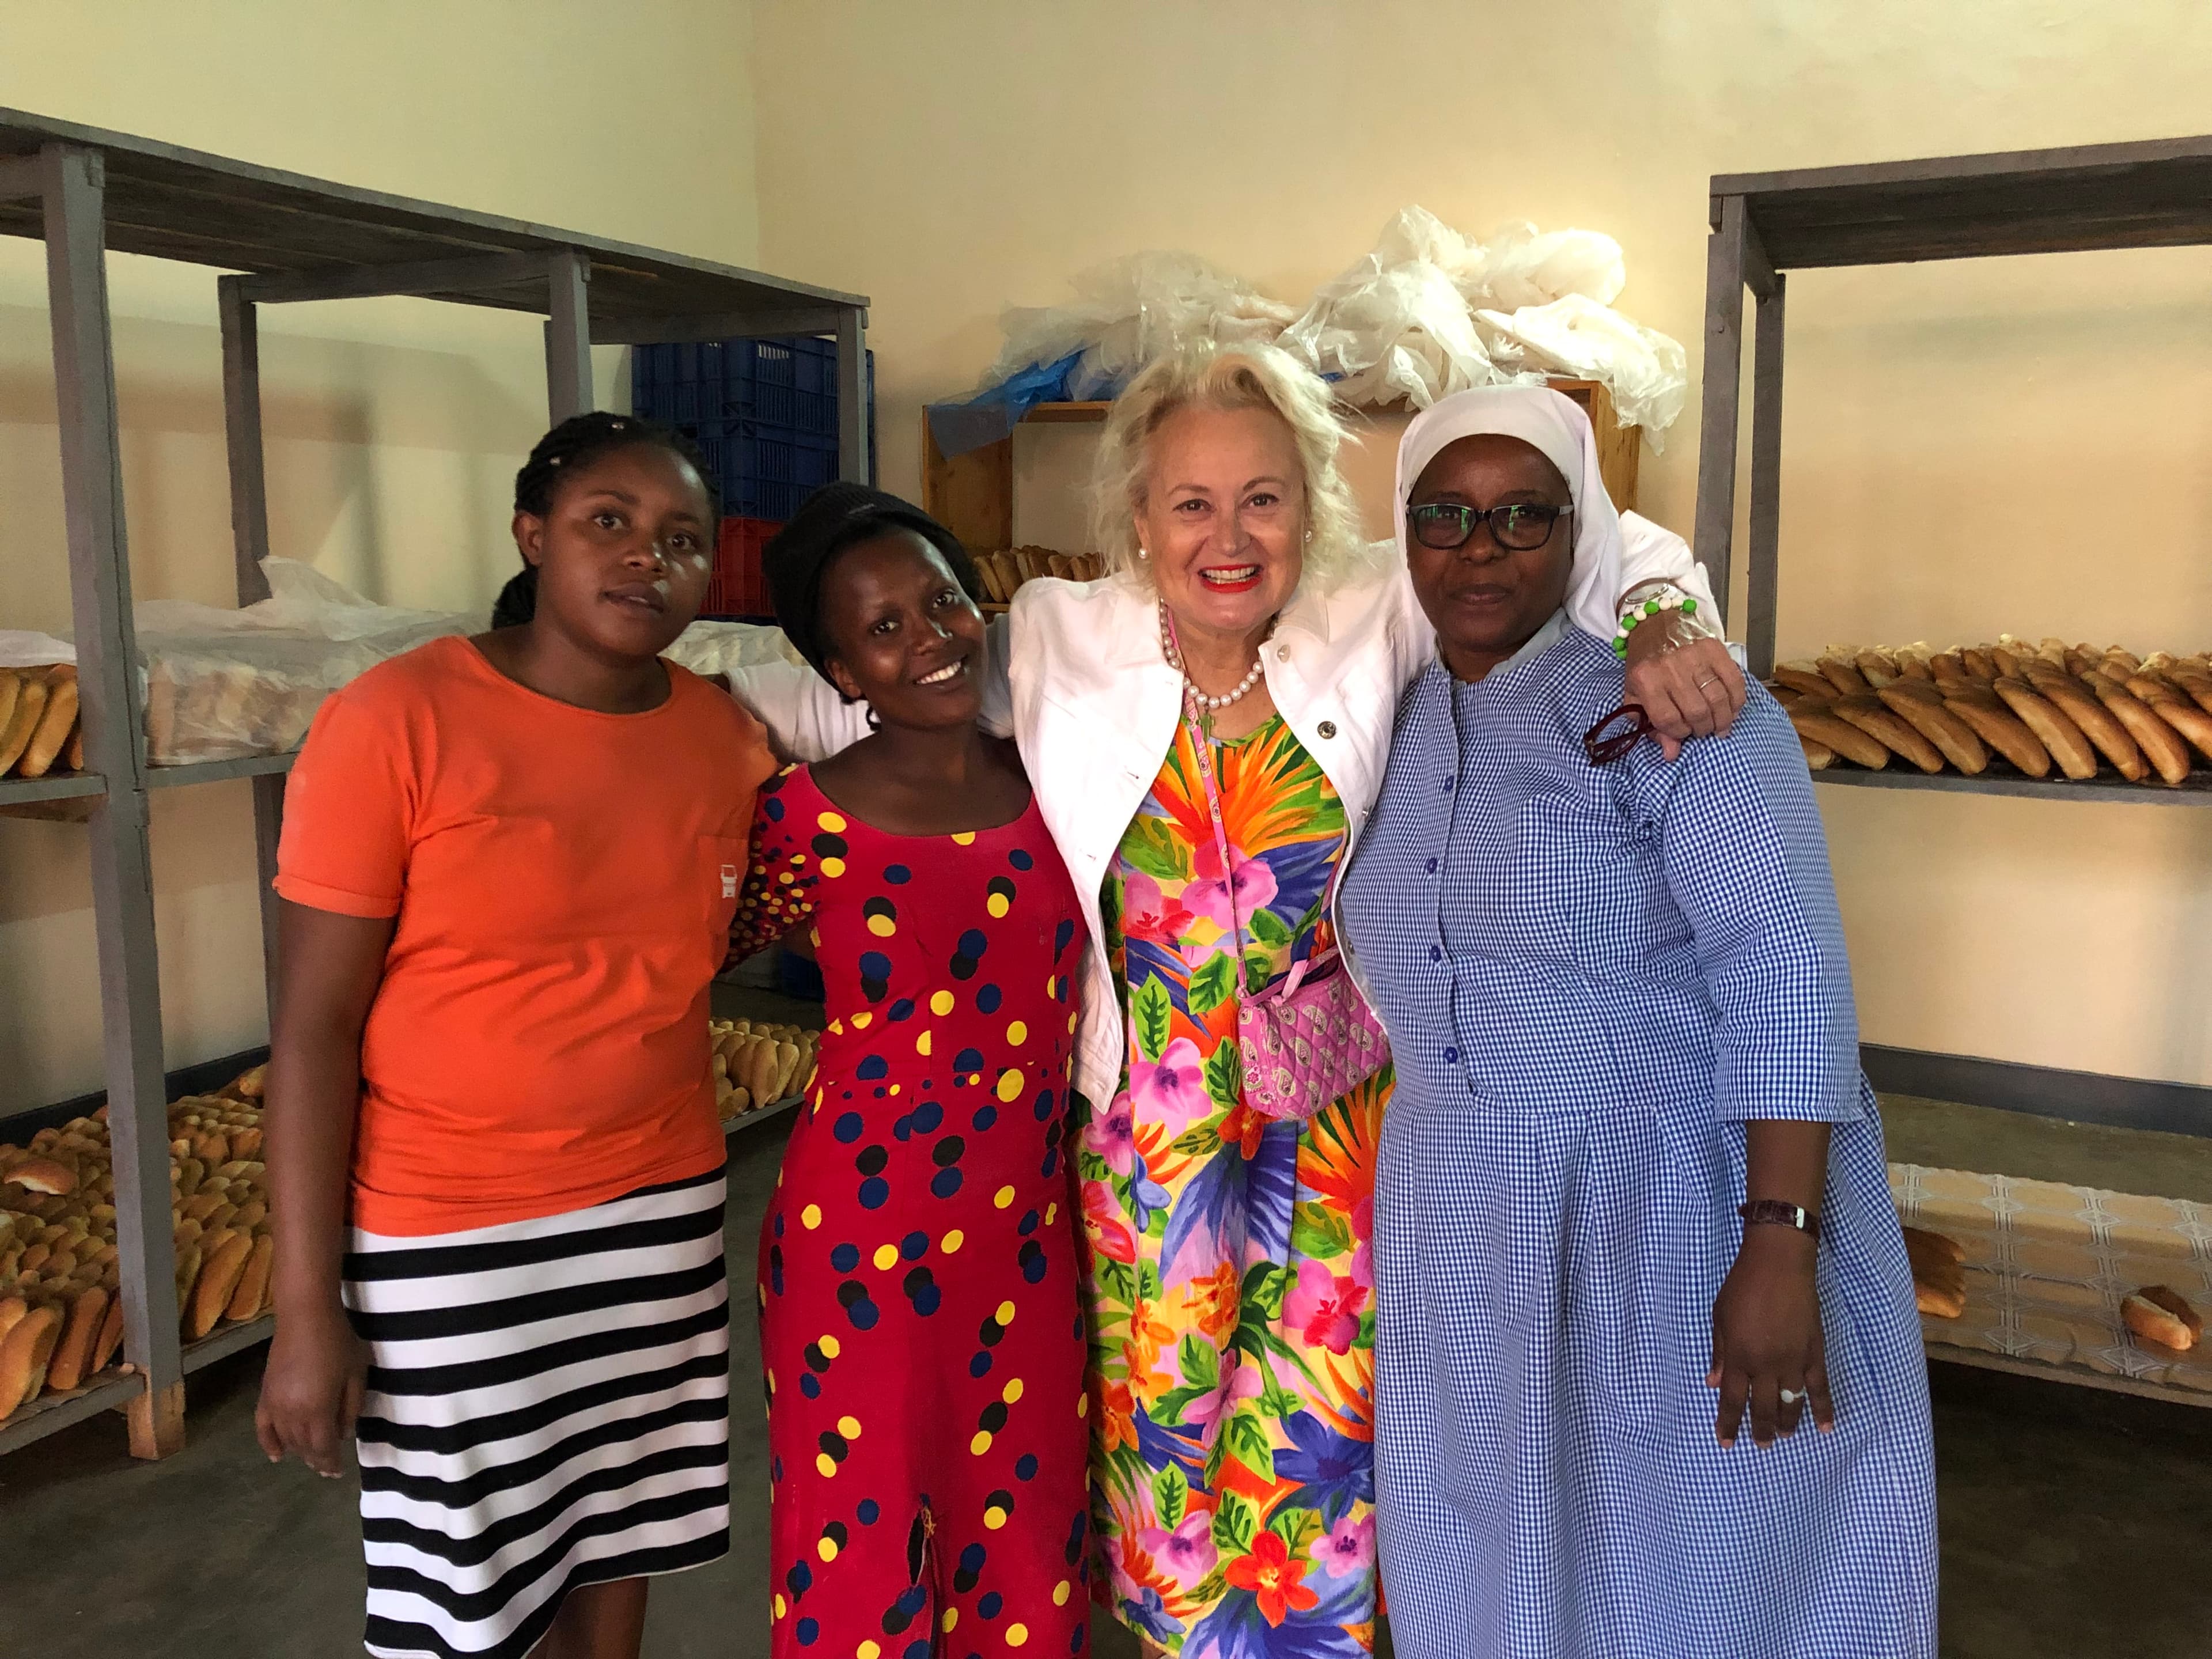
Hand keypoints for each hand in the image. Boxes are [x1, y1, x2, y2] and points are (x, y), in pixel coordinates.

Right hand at [255, 1299, 367, 1477]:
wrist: (305, 1317)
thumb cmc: (337, 1342)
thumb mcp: (355, 1375)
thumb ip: (350, 1408)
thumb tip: (343, 1434)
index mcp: (317, 1410)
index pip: (324, 1447)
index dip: (330, 1462)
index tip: (338, 1472)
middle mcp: (292, 1414)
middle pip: (304, 1447)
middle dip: (317, 1460)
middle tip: (327, 1470)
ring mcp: (275, 1405)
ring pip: (286, 1440)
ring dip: (299, 1453)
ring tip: (311, 1460)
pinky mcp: (265, 1395)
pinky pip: (263, 1427)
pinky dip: (269, 1443)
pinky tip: (276, 1456)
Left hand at [1623, 620, 1744, 759]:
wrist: (1656, 623)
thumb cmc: (1645, 664)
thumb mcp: (1636, 694)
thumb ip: (1650, 726)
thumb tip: (1671, 754)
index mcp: (1647, 680)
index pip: (1668, 719)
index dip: (1678, 733)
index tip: (1682, 733)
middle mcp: (1671, 668)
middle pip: (1696, 711)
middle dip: (1702, 728)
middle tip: (1703, 730)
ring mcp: (1695, 657)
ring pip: (1718, 699)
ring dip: (1722, 719)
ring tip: (1720, 726)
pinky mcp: (1715, 649)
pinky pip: (1734, 681)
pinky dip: (1737, 700)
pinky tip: (1732, 709)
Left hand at [1708, 1225, 1832, 1448]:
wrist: (1779, 1265)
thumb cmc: (1743, 1286)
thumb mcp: (1719, 1317)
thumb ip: (1719, 1353)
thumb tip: (1713, 1383)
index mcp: (1739, 1357)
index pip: (1732, 1399)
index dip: (1728, 1423)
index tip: (1725, 1442)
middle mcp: (1766, 1366)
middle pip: (1761, 1407)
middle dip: (1759, 1430)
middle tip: (1760, 1446)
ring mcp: (1793, 1361)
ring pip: (1790, 1403)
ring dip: (1786, 1423)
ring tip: (1783, 1438)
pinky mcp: (1814, 1353)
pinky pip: (1820, 1388)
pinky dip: (1823, 1409)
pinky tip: (1825, 1428)